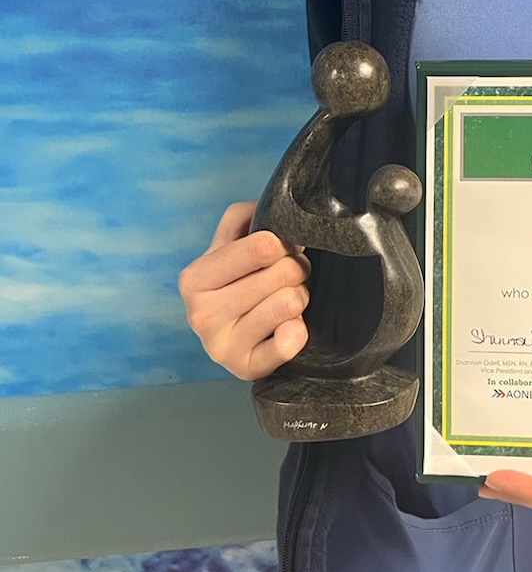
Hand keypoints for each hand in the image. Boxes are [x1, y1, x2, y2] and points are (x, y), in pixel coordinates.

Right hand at [177, 201, 310, 379]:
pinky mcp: (244, 369)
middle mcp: (200, 314)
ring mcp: (220, 347)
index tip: (279, 251)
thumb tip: (266, 202)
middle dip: (294, 270)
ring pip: (290, 302)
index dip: (283, 244)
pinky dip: (298, 331)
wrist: (234, 337)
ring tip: (284, 301)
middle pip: (283, 272)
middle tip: (285, 279)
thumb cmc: (238, 282)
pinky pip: (290, 342)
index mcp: (194, 277)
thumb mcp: (231, 245)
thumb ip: (243, 217)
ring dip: (298, 298)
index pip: (263, 245)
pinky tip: (287, 328)